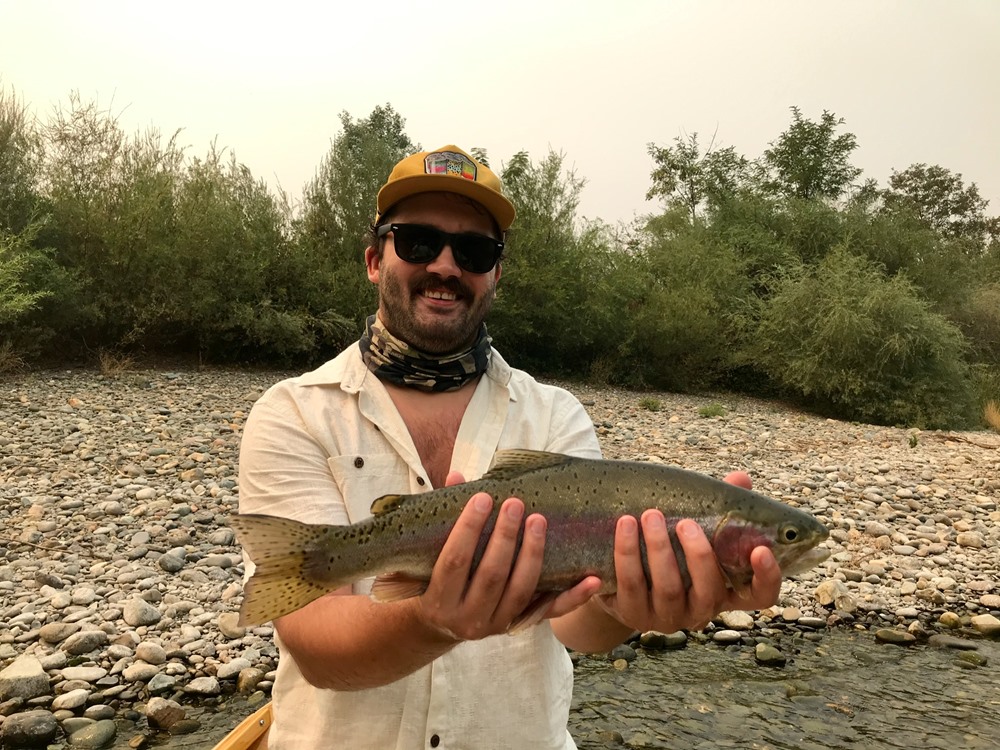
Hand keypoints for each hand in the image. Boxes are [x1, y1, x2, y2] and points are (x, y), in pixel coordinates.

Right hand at [414, 472, 598, 641]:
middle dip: (505, 537)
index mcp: (438, 599)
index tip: (482, 498)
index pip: (454, 561)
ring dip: (533, 554)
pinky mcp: (520, 626)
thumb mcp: (433, 552)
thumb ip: (445, 517)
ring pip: (521, 590)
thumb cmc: (438, 575)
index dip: (468, 529)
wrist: (446, 623)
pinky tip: (592, 579)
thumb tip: (456, 476)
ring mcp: (496, 625)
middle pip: (491, 575)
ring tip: (539, 520)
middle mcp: (466, 619)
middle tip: (516, 503)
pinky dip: (574, 597)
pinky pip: (551, 612)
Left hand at [596, 471, 780, 632]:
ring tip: (650, 515)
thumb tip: (740, 479)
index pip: (760, 595)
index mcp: (726, 590)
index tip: (761, 549)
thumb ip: (720, 507)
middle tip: (686, 522)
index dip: (766, 577)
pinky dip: (627, 555)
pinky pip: (631, 585)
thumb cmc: (670, 549)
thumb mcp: (696, 530)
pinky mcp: (634, 613)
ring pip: (668, 588)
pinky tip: (624, 526)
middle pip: (709, 590)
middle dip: (698, 554)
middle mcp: (701, 609)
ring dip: (659, 549)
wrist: (620, 581)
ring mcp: (668, 616)